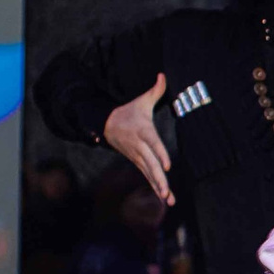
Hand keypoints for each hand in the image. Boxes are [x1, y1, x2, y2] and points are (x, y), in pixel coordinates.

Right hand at [102, 75, 170, 205]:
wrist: (105, 123)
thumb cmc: (128, 112)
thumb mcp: (141, 101)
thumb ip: (156, 90)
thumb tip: (163, 75)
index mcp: (142, 131)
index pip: (153, 144)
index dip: (160, 154)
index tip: (168, 165)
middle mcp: (139, 146)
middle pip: (150, 163)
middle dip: (158, 178)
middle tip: (167, 191)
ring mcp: (136, 156)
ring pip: (148, 173)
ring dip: (158, 186)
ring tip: (168, 198)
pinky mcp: (136, 161)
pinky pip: (146, 175)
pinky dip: (154, 186)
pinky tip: (164, 197)